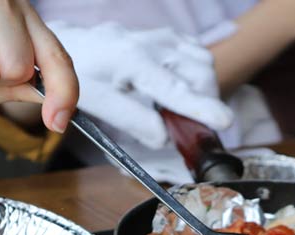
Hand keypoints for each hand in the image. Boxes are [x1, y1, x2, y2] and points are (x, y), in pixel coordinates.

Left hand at [44, 22, 233, 148]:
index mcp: (129, 60)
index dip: (200, 108)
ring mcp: (160, 36)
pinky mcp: (166, 36)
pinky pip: (196, 52)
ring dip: (204, 88)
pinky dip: (198, 74)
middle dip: (205, 101)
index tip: (224, 122)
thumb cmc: (80, 74)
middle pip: (199, 71)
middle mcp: (149, 43)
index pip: (173, 89)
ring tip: (185, 109)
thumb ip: (131, 120)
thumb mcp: (96, 102)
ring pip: (202, 59)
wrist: (71, 45)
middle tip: (191, 127)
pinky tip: (182, 87)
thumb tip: (164, 138)